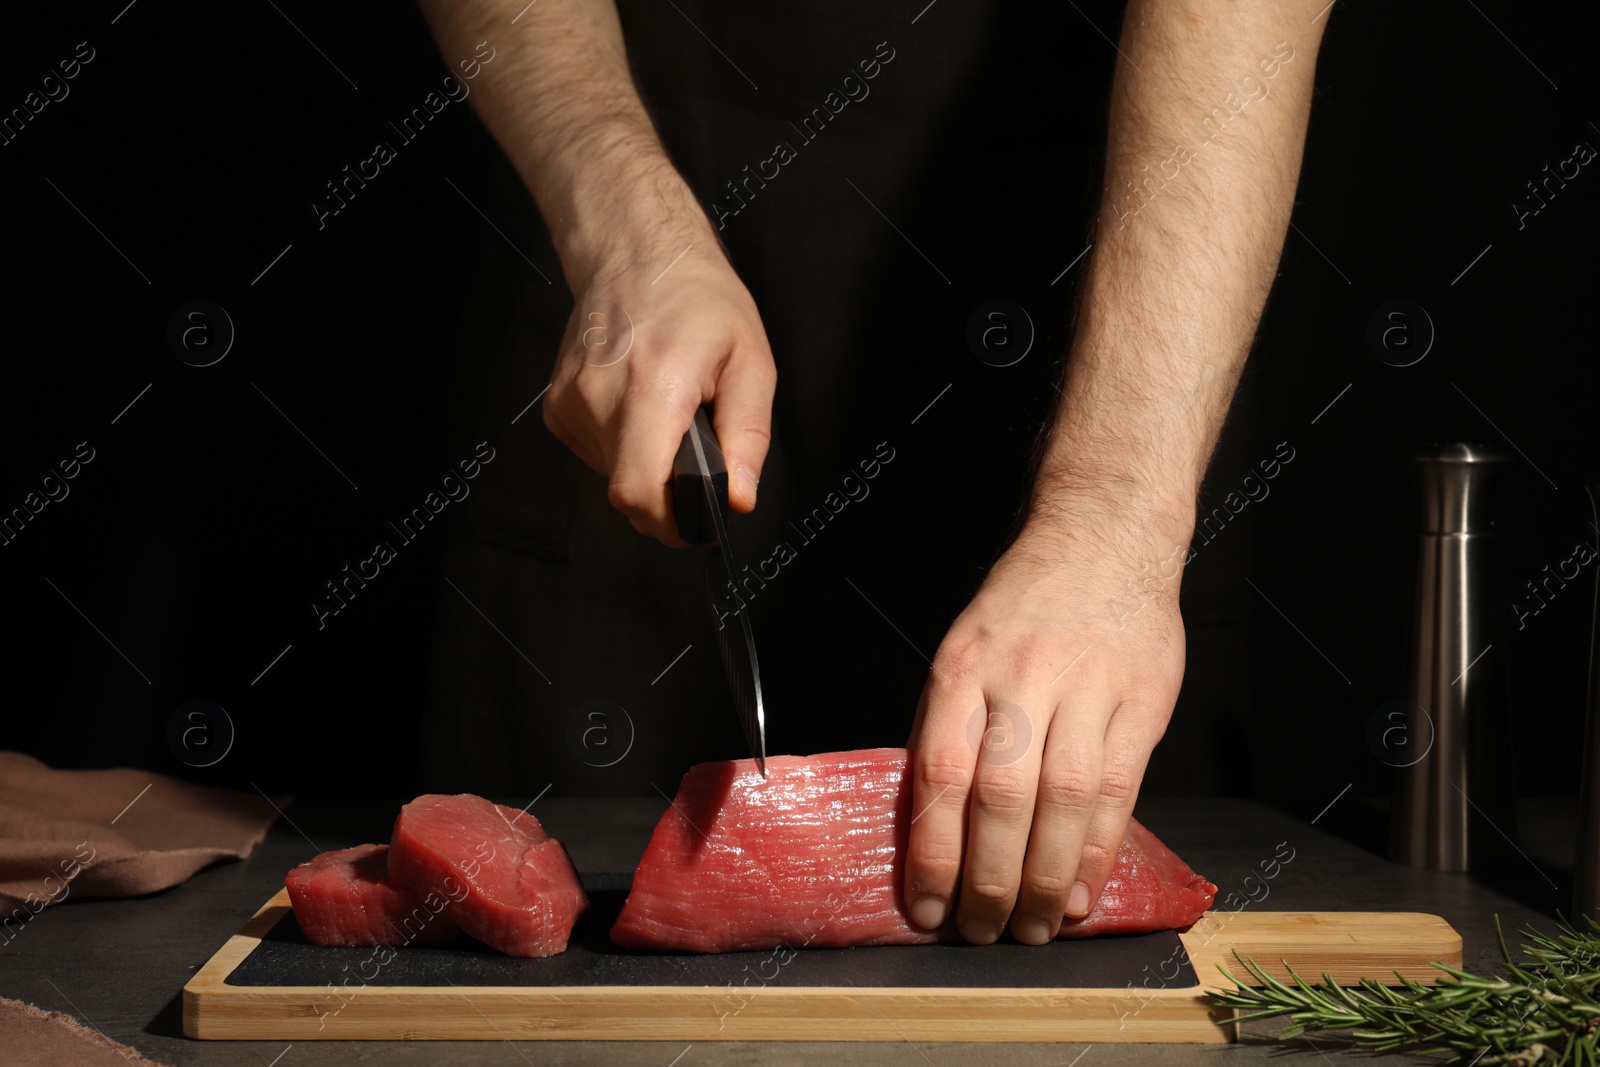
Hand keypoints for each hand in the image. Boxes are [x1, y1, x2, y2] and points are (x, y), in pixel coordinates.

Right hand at [541, 172, 775, 544]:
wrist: (638, 253)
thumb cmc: (697, 299)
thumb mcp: (751, 363)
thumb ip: (748, 437)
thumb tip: (740, 497)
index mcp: (654, 385)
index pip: (639, 492)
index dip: (672, 523)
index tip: (699, 523)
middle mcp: (601, 396)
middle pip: (628, 494)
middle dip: (670, 496)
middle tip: (699, 459)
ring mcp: (571, 402)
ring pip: (614, 476)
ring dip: (649, 466)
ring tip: (670, 417)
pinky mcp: (558, 406)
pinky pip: (596, 455)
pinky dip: (626, 448)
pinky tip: (642, 408)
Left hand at [902, 510, 1188, 944]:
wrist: (1102, 540)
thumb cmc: (1022, 608)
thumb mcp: (963, 650)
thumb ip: (950, 729)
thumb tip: (931, 828)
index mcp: (962, 668)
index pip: (941, 772)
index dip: (932, 849)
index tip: (925, 905)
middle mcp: (1020, 678)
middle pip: (1001, 796)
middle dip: (990, 880)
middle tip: (981, 932)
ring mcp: (1086, 688)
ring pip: (1063, 801)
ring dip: (1045, 878)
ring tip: (1033, 927)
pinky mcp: (1140, 701)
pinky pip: (1117, 790)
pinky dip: (1097, 850)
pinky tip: (1080, 891)